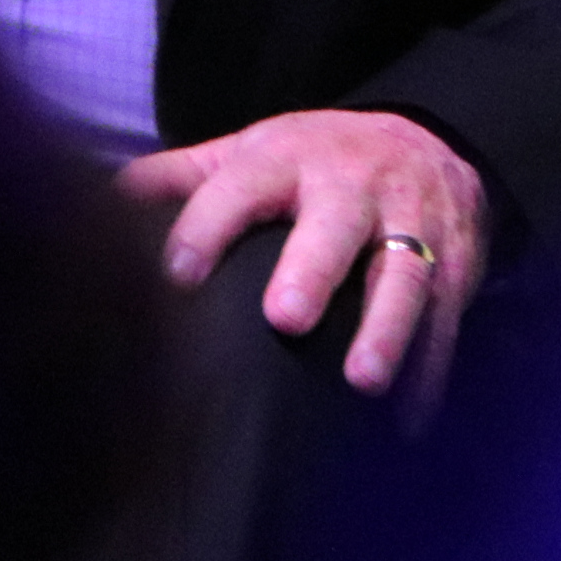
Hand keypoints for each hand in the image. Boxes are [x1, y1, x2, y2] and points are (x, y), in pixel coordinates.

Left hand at [116, 108, 488, 417]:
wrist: (429, 140)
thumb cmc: (315, 162)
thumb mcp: (252, 152)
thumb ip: (184, 177)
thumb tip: (104, 201)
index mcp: (290, 158)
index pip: (241, 185)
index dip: (207, 223)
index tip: (177, 274)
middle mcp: (353, 185)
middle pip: (335, 223)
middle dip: (313, 268)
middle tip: (285, 319)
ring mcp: (412, 221)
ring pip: (404, 272)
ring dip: (387, 327)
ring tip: (364, 382)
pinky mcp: (457, 261)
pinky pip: (448, 317)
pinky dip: (433, 368)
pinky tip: (410, 420)